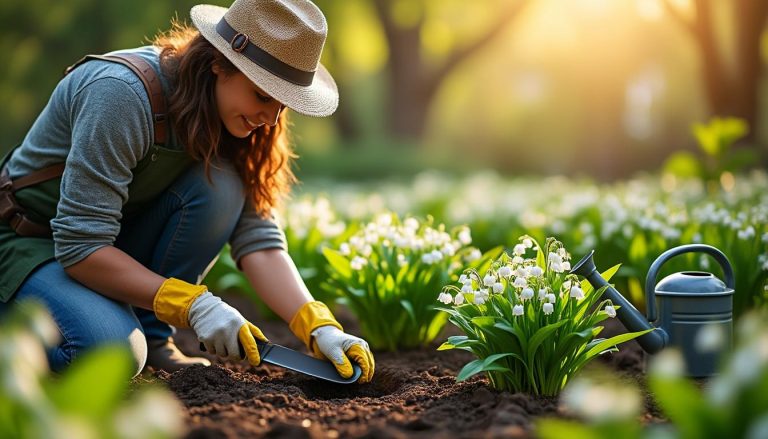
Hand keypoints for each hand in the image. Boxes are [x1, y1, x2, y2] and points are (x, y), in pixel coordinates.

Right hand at [153, 278, 267, 365]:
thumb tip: (266, 343)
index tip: (256, 362)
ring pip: (222, 355)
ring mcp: (216, 335)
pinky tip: (214, 338)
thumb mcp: (241, 320)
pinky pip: (212, 352)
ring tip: (222, 339)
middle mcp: (228, 330)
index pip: (249, 343)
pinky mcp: (205, 338)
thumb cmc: (227, 316)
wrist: (204, 308)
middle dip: (236, 355)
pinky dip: (214, 348)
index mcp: (239, 324)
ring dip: (224, 351)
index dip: (253, 355)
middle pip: (235, 355)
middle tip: (234, 349)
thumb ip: (253, 331)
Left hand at [289, 301, 374, 382]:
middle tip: (359, 383)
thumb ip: (341, 363)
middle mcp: (363, 346)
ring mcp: (363, 349)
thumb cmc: (329, 342)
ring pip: (369, 364)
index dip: (364, 374)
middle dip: (366, 374)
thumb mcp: (332, 352)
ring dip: (365, 372)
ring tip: (358, 381)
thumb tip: (349, 376)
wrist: (326, 335)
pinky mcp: (360, 352)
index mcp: (358, 345)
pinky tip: (357, 376)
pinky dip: (362, 370)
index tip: (359, 382)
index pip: (365, 363)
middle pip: (369, 364)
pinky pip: (364, 363)